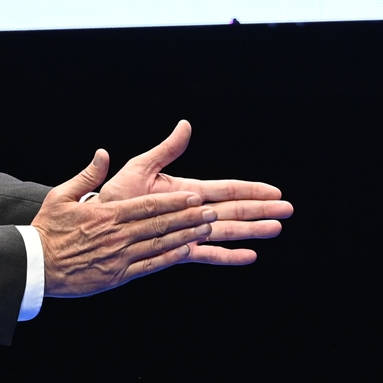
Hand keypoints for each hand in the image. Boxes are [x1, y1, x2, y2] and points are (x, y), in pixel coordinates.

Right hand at [31, 151, 218, 298]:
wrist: (34, 265)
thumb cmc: (47, 230)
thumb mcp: (61, 196)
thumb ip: (87, 175)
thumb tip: (103, 154)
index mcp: (106, 214)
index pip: (148, 205)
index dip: (174, 201)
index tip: (194, 197)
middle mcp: (117, 235)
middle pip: (160, 224)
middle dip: (188, 217)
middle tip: (211, 212)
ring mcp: (119, 256)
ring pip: (160, 244)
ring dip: (186, 236)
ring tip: (207, 229)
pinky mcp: (117, 275)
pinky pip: (149, 266)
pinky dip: (169, 258)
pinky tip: (186, 251)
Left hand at [98, 120, 291, 267]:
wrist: (95, 227)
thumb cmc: (114, 196)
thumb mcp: (140, 168)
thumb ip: (166, 150)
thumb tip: (185, 126)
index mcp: (186, 191)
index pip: (226, 189)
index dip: (251, 190)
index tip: (274, 191)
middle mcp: (192, 211)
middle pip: (234, 210)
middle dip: (261, 210)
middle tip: (288, 211)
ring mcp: (187, 231)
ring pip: (226, 231)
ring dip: (252, 231)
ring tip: (276, 230)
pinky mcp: (177, 249)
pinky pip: (206, 254)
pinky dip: (228, 256)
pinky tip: (249, 256)